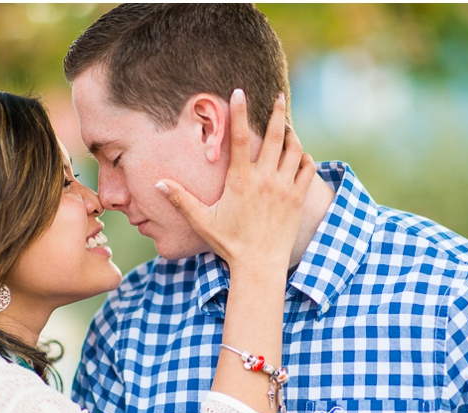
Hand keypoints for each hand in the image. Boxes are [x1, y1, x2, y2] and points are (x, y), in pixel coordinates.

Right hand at [156, 89, 314, 273]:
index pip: (240, 138)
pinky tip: (299, 155)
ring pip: (295, 150)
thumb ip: (181, 199)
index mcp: (240, 181)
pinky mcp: (298, 198)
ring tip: (285, 127)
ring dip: (291, 135)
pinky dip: (304, 157)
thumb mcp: (202, 221)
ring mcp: (284, 188)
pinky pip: (308, 169)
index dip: (239, 113)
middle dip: (275, 113)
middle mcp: (265, 180)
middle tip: (276, 96)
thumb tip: (159, 183)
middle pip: (275, 136)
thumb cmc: (229, 243)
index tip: (239, 92)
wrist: (259, 265)